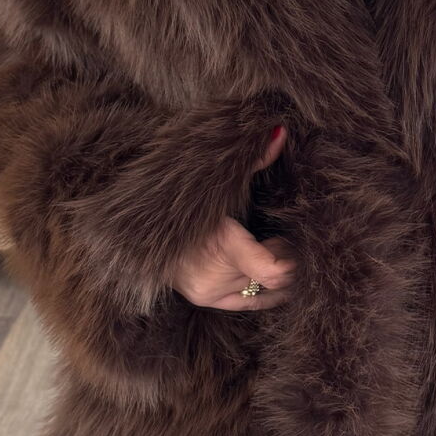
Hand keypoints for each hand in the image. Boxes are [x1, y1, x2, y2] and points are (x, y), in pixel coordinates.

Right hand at [170, 127, 295, 311]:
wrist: (136, 221)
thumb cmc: (181, 196)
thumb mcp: (216, 180)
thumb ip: (252, 159)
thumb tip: (282, 133)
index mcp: (219, 244)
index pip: (274, 271)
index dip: (294, 257)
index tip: (299, 237)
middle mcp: (212, 277)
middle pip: (274, 278)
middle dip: (290, 257)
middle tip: (294, 234)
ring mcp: (208, 293)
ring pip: (266, 288)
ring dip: (280, 270)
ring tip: (280, 245)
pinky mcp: (206, 300)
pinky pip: (253, 302)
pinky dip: (272, 290)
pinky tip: (283, 277)